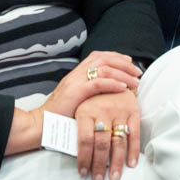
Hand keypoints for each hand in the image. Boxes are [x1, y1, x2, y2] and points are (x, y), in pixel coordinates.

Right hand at [5, 51, 141, 156]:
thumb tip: (107, 90)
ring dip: (123, 74)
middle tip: (138, 71)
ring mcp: (76, 81)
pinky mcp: (76, 92)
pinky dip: (113, 84)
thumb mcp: (75, 98)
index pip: (98, 56)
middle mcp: (76, 73)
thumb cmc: (60, 115)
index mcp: (76, 73)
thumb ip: (87, 90)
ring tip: (135, 81)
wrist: (41, 124)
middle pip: (104, 58)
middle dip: (123, 63)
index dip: (116, 56)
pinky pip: (98, 83)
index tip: (129, 61)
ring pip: (104, 69)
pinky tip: (123, 88)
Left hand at [75, 90, 139, 179]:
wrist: (107, 75)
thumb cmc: (90, 98)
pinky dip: (133, 151)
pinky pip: (134, 134)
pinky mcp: (132, 110)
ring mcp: (118, 110)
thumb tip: (74, 155)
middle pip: (101, 144)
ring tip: (114, 178)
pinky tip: (131, 164)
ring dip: (117, 163)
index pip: (84, 140)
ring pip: (117, 142)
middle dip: (99, 166)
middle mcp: (102, 110)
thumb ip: (78, 128)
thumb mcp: (78, 108)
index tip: (83, 173)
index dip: (84, 159)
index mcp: (85, 110)